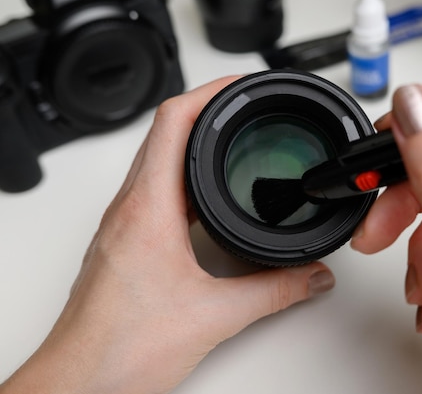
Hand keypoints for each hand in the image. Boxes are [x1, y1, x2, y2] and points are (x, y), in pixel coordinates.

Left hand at [0, 78, 334, 393]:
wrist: (80, 381)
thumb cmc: (121, 348)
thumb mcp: (215, 315)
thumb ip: (275, 291)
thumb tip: (313, 276)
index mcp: (148, 208)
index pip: (174, 122)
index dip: (210, 92)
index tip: (241, 84)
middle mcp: (129, 208)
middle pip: (165, 132)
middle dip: (208, 110)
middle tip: (243, 105)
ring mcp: (123, 223)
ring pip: (157, 160)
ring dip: (194, 143)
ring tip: (231, 140)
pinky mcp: (124, 241)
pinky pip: (154, 189)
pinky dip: (184, 177)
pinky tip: (207, 196)